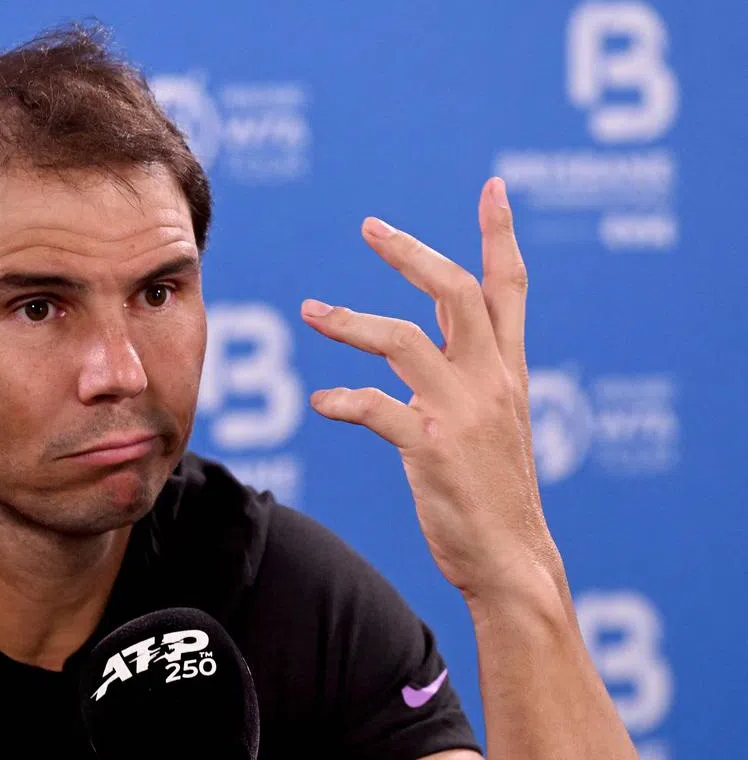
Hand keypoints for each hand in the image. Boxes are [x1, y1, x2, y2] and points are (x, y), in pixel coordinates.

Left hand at [301, 177, 562, 601]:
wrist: (511, 558)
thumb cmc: (495, 489)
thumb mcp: (498, 419)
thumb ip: (468, 368)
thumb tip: (427, 329)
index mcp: (508, 371)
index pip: (509, 288)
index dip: (500, 236)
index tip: (493, 188)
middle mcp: (490, 381)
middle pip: (454, 293)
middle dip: (411, 253)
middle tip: (370, 225)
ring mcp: (461, 412)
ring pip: (401, 340)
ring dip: (349, 322)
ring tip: (309, 311)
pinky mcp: (430, 448)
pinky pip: (374, 408)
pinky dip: (342, 400)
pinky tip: (320, 403)